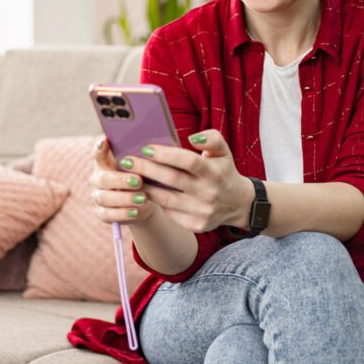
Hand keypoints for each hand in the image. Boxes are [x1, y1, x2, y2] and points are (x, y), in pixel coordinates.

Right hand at [89, 137, 153, 224]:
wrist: (145, 201)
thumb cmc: (144, 177)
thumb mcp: (144, 166)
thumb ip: (143, 156)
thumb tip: (154, 147)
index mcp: (105, 163)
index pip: (98, 153)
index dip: (99, 148)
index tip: (105, 140)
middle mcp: (98, 179)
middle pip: (103, 179)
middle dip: (120, 180)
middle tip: (138, 181)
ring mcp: (99, 197)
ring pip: (104, 198)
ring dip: (124, 198)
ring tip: (142, 198)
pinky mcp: (103, 213)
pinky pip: (108, 215)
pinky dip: (123, 214)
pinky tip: (136, 211)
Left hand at [117, 130, 251, 232]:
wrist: (237, 203)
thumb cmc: (223, 171)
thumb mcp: (223, 151)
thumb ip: (211, 138)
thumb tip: (193, 137)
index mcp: (215, 172)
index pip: (188, 161)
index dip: (166, 155)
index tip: (145, 148)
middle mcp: (209, 193)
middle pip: (172, 180)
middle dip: (146, 169)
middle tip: (126, 161)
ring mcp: (202, 212)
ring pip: (166, 199)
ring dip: (145, 187)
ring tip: (129, 176)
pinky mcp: (195, 225)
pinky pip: (169, 212)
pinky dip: (155, 202)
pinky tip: (142, 192)